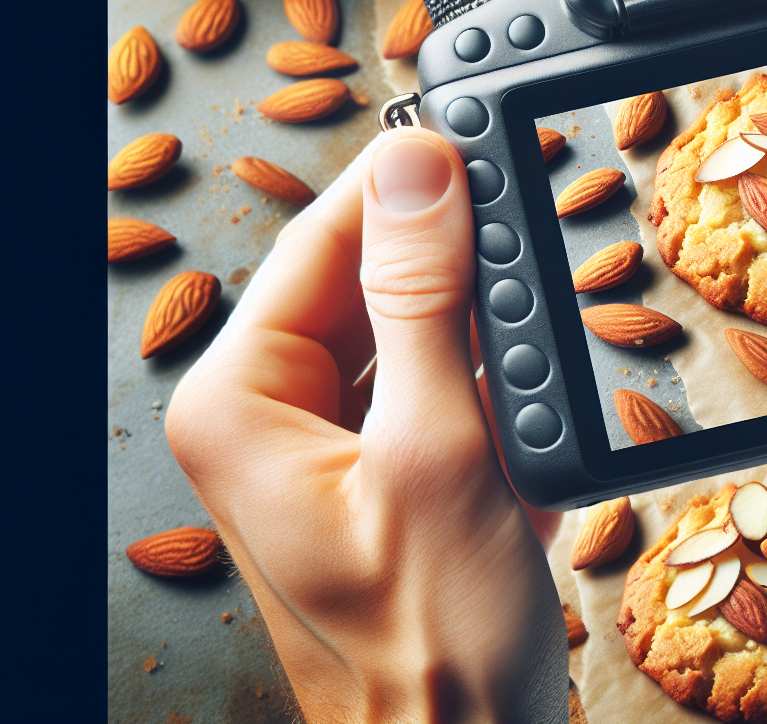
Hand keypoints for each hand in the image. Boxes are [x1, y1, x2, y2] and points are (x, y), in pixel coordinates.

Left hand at [166, 130, 567, 723]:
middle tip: (529, 237)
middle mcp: (261, 417)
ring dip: (476, 326)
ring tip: (527, 363)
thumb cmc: (434, 639)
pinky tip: (520, 407)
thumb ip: (425, 296)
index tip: (474, 128)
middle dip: (450, 261)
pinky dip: (482, 380)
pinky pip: (424, 385)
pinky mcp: (373, 472)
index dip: (406, 181)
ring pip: (402, 330)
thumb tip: (419, 167)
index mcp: (238, 402)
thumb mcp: (438, 445)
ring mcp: (316, 448)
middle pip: (361, 280)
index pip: (321, 240)